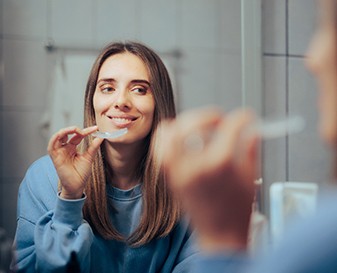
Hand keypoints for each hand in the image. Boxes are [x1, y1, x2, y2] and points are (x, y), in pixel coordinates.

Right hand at [47, 126, 103, 198]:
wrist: (77, 186)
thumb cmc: (81, 173)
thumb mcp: (89, 158)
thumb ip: (93, 147)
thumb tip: (100, 137)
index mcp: (72, 147)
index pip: (78, 135)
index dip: (86, 131)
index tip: (95, 128)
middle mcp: (65, 148)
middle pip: (67, 133)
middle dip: (75, 129)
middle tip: (85, 130)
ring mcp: (59, 152)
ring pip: (58, 136)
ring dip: (65, 131)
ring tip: (76, 129)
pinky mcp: (55, 157)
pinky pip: (51, 146)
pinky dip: (55, 138)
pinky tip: (63, 134)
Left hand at [161, 107, 259, 251]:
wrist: (218, 235)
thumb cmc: (236, 211)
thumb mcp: (250, 176)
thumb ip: (250, 147)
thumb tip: (251, 128)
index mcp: (219, 165)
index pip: (230, 128)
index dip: (242, 118)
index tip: (246, 117)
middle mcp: (193, 165)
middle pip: (193, 123)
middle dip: (210, 115)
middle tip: (221, 120)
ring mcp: (177, 170)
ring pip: (170, 131)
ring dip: (186, 123)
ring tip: (200, 127)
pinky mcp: (169, 175)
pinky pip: (160, 146)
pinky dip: (169, 136)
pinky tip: (183, 137)